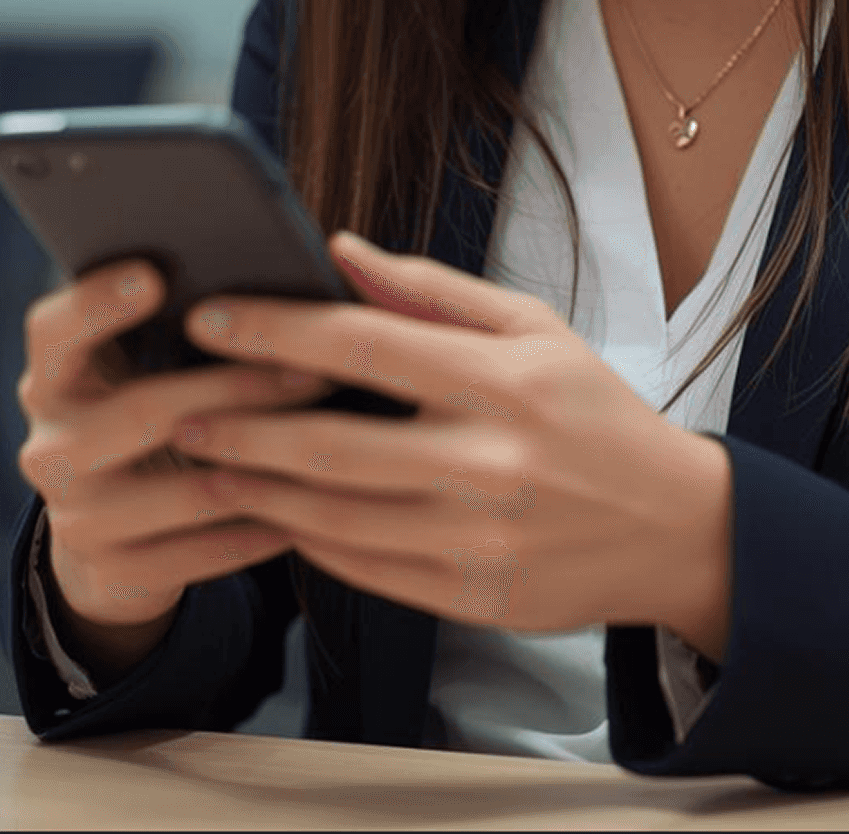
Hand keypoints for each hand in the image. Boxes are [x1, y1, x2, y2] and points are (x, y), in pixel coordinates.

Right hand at [14, 261, 334, 641]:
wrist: (117, 528)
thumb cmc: (153, 410)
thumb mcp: (144, 365)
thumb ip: (182, 324)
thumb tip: (274, 281)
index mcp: (52, 376)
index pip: (53, 330)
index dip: (98, 302)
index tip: (155, 275)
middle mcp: (49, 446)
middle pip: (139, 410)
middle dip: (235, 387)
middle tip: (311, 368)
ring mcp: (74, 517)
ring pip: (182, 488)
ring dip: (262, 463)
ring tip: (330, 438)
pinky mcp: (112, 574)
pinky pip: (200, 553)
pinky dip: (259, 528)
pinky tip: (311, 507)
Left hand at [172, 231, 732, 649]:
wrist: (671, 526)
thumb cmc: (592, 411)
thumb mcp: (532, 328)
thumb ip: (432, 290)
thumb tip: (340, 250)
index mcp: (502, 381)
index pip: (363, 345)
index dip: (275, 330)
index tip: (209, 317)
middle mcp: (488, 462)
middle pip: (329, 444)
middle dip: (238, 425)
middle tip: (177, 407)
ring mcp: (478, 540)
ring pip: (333, 517)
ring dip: (256, 489)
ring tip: (204, 463)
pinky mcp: (471, 599)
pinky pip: (362, 570)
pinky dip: (306, 539)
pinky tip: (274, 511)